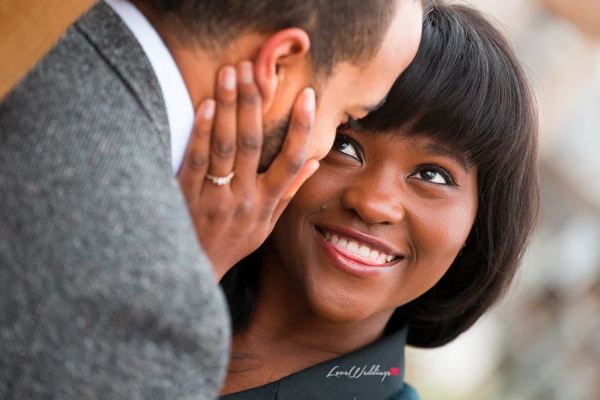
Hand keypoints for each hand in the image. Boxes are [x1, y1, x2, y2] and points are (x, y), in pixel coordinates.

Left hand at [178, 62, 318, 280]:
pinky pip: (195, 160)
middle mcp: (244, 198)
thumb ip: (289, 192)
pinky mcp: (186, 195)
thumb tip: (315, 162)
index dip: (302, 127)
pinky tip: (205, 105)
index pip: (291, 161)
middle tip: (255, 68)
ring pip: (224, 146)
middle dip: (255, 103)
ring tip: (230, 72)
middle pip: (253, 143)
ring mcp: (214, 197)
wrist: (195, 268)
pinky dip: (201, 131)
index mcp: (267, 203)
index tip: (308, 96)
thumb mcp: (267, 225)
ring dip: (228, 106)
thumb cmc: (234, 242)